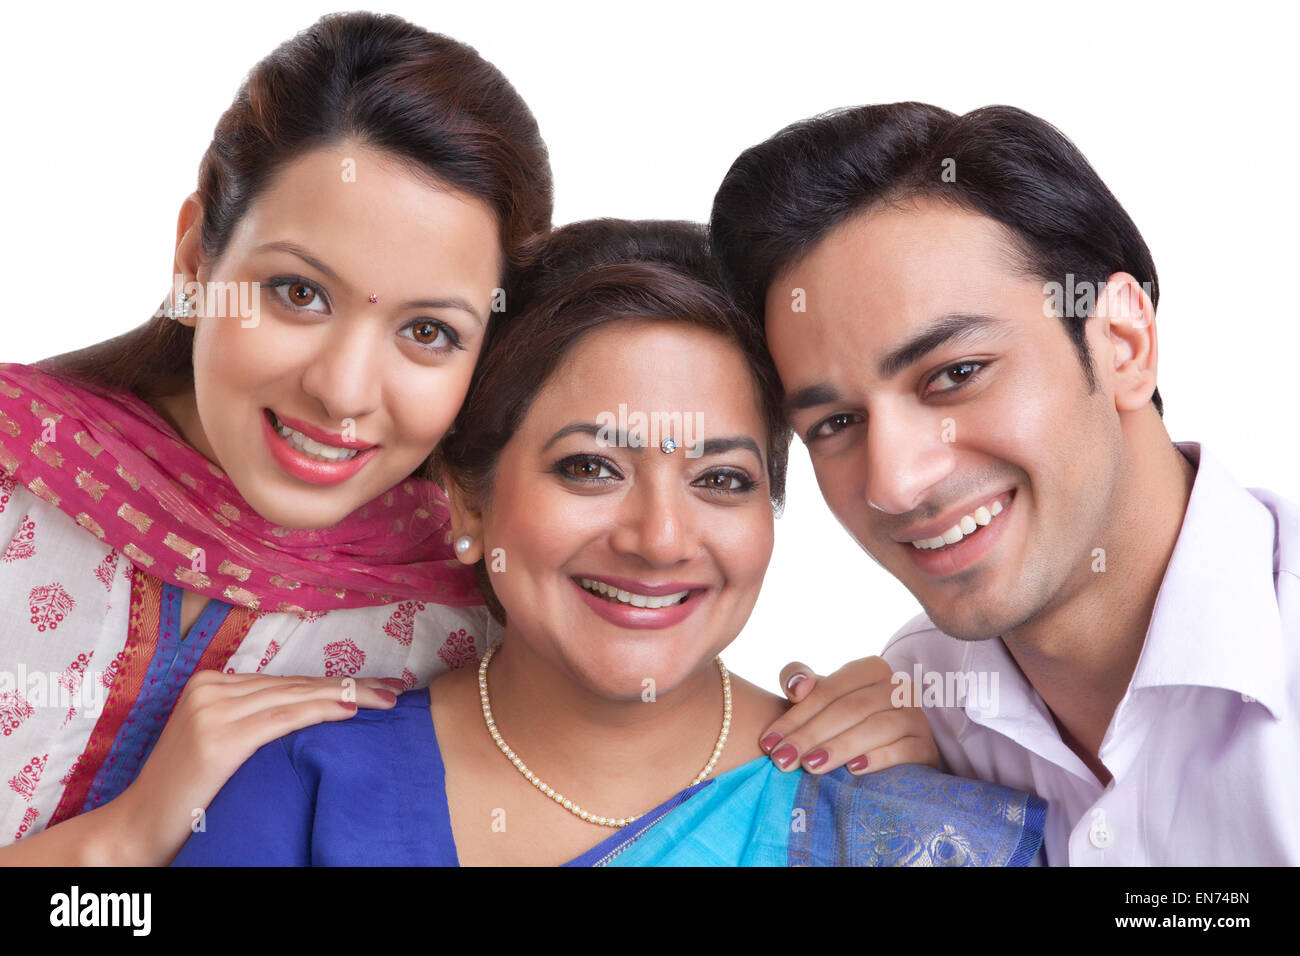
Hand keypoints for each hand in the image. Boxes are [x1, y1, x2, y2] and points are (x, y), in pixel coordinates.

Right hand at [93, 670, 405, 864]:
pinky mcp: (220, 738)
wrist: (140, 827)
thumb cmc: (185, 792)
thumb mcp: (216, 741)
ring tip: (385, 700)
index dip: (331, 682)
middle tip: (394, 690)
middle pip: (295, 684)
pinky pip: (283, 718)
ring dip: (346, 696)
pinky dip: (320, 712)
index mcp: (209, 683)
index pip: (286, 681)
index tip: (374, 685)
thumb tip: (311, 710)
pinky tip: (350, 711)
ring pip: (295, 696)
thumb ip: (251, 719)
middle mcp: (210, 689)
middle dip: (349, 686)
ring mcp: (213, 710)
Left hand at [758, 656, 938, 774]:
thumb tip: (797, 686)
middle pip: (850, 709)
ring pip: (876, 727)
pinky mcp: (927, 747)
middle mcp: (898, 688)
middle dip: (811, 735)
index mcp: (870, 669)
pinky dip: (878, 758)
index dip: (796, 715)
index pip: (830, 690)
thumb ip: (798, 679)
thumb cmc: (842, 722)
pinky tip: (854, 770)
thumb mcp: (820, 698)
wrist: (886, 754)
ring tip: (811, 766)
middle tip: (783, 760)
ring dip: (840, 747)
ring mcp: (916, 716)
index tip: (768, 742)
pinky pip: (905, 749)